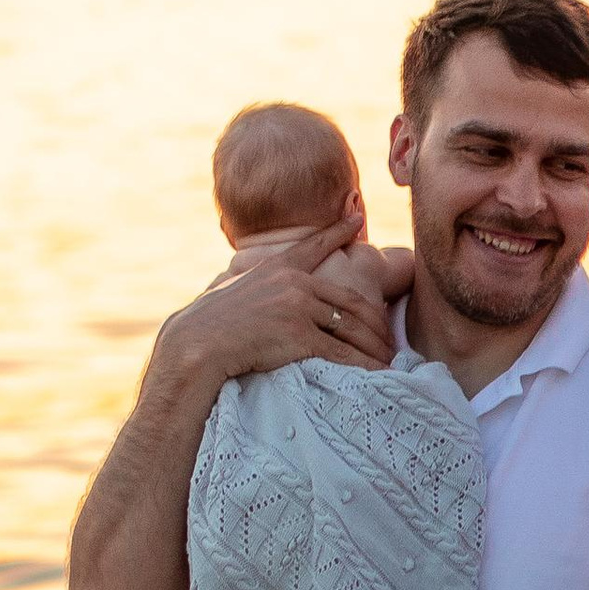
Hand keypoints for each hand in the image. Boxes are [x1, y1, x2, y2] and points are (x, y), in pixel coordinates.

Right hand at [174, 213, 388, 376]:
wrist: (196, 343)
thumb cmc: (205, 324)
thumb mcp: (227, 290)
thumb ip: (241, 282)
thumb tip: (229, 281)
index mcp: (277, 268)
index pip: (315, 244)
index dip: (339, 230)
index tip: (358, 216)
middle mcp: (293, 282)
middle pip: (351, 300)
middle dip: (377, 322)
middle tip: (392, 338)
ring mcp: (298, 308)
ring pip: (352, 328)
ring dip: (376, 347)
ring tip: (391, 360)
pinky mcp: (299, 336)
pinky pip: (343, 353)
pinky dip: (365, 365)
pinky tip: (379, 373)